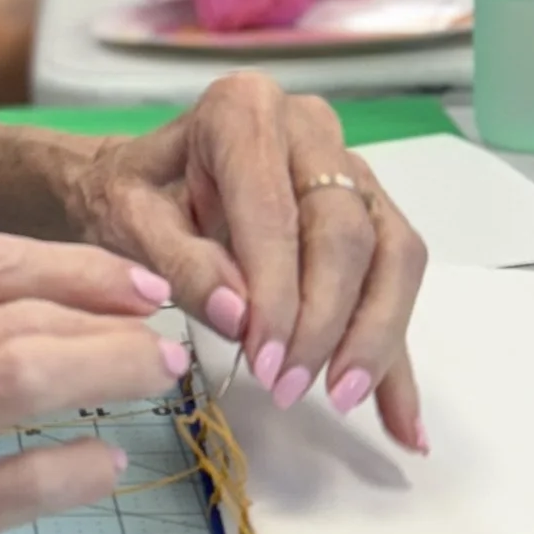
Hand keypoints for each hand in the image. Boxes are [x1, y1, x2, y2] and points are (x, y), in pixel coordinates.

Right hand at [0, 237, 180, 533]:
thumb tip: (49, 314)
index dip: (78, 267)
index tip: (139, 285)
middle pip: (19, 312)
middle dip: (115, 320)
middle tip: (170, 339)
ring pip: (28, 372)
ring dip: (114, 369)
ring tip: (160, 379)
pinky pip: (24, 478)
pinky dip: (81, 468)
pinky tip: (107, 466)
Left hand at [67, 72, 425, 449]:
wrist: (140, 182)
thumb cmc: (132, 194)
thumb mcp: (130, 223)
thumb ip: (182, 264)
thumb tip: (241, 316)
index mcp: (245, 112)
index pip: (279, 212)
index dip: (280, 293)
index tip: (266, 362)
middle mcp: (312, 129)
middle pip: (348, 232)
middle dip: (326, 321)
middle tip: (289, 386)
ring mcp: (350, 170)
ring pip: (393, 254)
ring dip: (375, 336)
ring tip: (343, 398)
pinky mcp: (370, 214)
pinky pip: (398, 282)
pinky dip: (398, 355)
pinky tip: (403, 421)